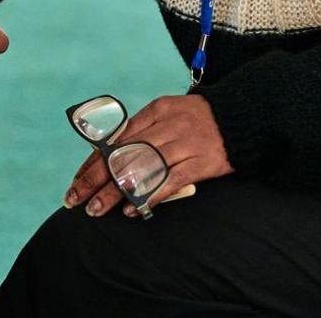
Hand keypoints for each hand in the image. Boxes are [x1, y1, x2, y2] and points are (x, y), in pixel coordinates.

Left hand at [64, 95, 231, 217]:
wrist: (245, 116)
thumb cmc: (201, 119)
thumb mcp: (169, 114)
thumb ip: (143, 131)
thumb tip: (108, 154)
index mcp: (156, 110)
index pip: (116, 138)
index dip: (93, 162)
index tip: (76, 182)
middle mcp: (168, 125)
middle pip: (124, 154)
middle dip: (96, 179)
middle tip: (75, 200)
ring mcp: (185, 143)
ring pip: (142, 169)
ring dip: (115, 192)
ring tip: (97, 210)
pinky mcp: (202, 161)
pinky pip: (170, 181)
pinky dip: (149, 196)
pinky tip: (132, 209)